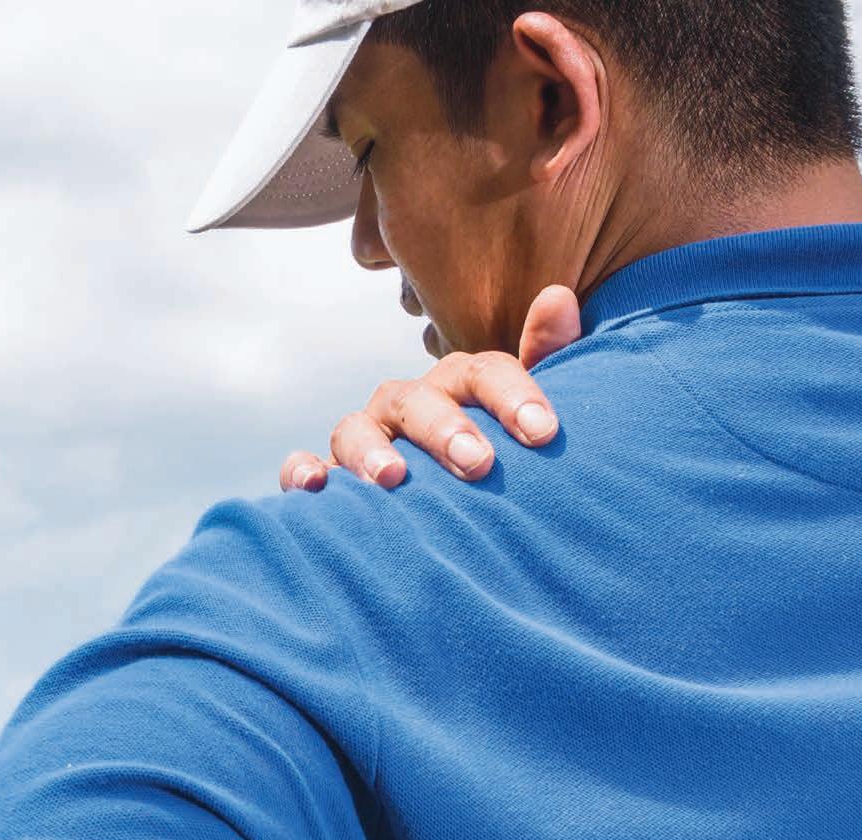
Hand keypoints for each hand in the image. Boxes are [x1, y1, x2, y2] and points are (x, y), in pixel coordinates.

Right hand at [281, 285, 582, 492]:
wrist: (448, 519)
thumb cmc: (494, 460)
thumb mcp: (526, 418)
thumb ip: (544, 362)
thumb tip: (559, 297)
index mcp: (459, 388)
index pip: (483, 373)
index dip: (513, 397)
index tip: (543, 433)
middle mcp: (408, 407)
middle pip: (418, 400)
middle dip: (445, 428)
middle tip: (478, 463)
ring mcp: (364, 440)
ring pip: (355, 429)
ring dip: (372, 450)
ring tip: (394, 480)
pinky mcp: (328, 479)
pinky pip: (302, 468)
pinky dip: (303, 472)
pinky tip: (316, 486)